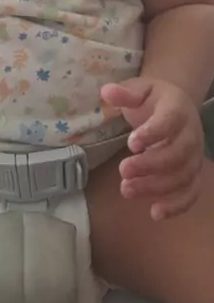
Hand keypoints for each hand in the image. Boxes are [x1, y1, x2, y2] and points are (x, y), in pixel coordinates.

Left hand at [101, 78, 203, 219]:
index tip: (131, 143)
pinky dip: (177, 205)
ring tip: (126, 190)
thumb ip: (124, 93)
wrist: (177, 106)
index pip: (169, 121)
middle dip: (150, 165)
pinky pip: (191, 192)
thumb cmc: (153, 99)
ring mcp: (195, 155)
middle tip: (123, 170)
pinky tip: (155, 213)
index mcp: (177, 108)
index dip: (152, 133)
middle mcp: (191, 133)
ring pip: (182, 176)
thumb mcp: (138, 89)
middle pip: (177, 153)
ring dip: (156, 187)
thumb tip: (106, 92)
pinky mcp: (194, 173)